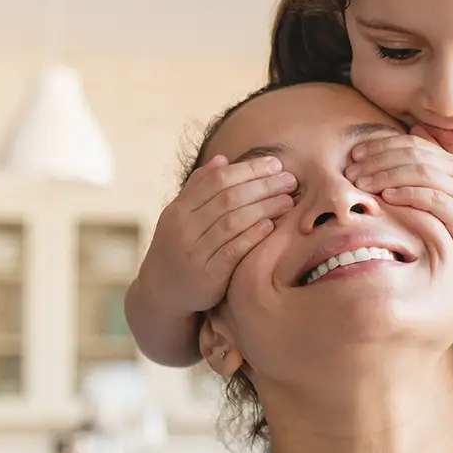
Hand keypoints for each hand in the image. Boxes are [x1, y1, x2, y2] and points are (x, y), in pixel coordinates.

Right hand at [144, 157, 296, 313]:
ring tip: (288, 200)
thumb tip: (222, 159)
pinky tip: (271, 226)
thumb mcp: (181, 217)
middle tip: (290, 180)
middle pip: (228, 198)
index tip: (275, 164)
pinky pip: (233, 251)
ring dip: (264, 208)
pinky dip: (252, 236)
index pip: (217, 180)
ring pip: (232, 222)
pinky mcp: (206, 276)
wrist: (161, 292)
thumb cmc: (178, 248)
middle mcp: (183, 228)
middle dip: (263, 186)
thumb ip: (199, 189)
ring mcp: (193, 252)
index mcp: (179, 209)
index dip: (248, 170)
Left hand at [347, 133, 452, 276]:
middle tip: (350, 169)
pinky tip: (387, 196)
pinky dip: (408, 193)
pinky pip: (432, 198)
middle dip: (378, 159)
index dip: (382, 145)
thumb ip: (432, 167)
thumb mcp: (452, 190)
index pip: (412, 143)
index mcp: (452, 164)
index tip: (355, 153)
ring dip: (386, 174)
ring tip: (361, 182)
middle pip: (413, 154)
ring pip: (420, 172)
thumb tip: (413, 136)